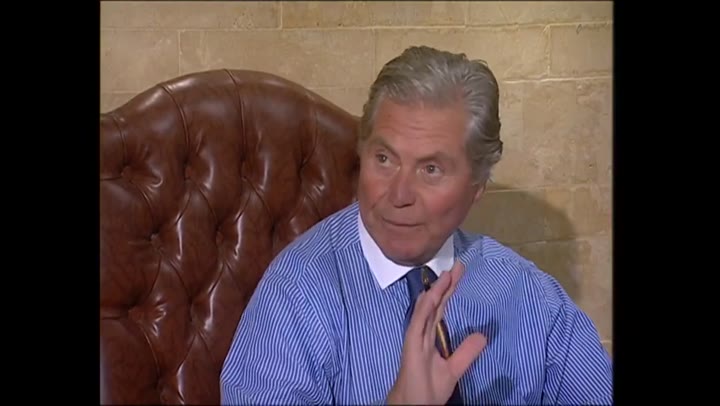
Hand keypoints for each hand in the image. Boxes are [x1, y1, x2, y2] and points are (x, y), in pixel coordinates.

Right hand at [387, 260, 486, 404]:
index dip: (450, 292)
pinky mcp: (411, 346)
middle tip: (457, 266)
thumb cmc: (428, 389)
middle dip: (446, 286)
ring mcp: (415, 338)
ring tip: (446, 275)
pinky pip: (418, 323)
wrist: (413, 405)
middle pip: (436, 305)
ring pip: (427, 310)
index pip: (442, 309)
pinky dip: (424, 308)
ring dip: (435, 292)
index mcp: (430, 337)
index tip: (458, 275)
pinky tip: (430, 295)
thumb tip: (482, 336)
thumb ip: (466, 352)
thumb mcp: (454, 369)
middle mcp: (422, 334)